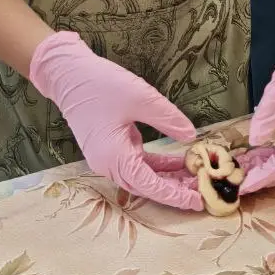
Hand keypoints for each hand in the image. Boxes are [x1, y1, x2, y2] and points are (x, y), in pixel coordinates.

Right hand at [28, 31, 200, 210]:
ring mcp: (109, 157)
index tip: (198, 200)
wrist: (68, 74)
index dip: (175, 195)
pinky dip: (157, 164)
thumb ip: (168, 119)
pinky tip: (178, 161)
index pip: (150, 186)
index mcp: (114, 158)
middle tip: (205, 189)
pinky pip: (138, 162)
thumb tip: (191, 136)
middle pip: (147, 186)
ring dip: (168, 177)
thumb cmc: (101, 85)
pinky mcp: (111, 147)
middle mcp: (109, 164)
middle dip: (175, 189)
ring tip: (196, 176)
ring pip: (143, 175)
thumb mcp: (141, 98)